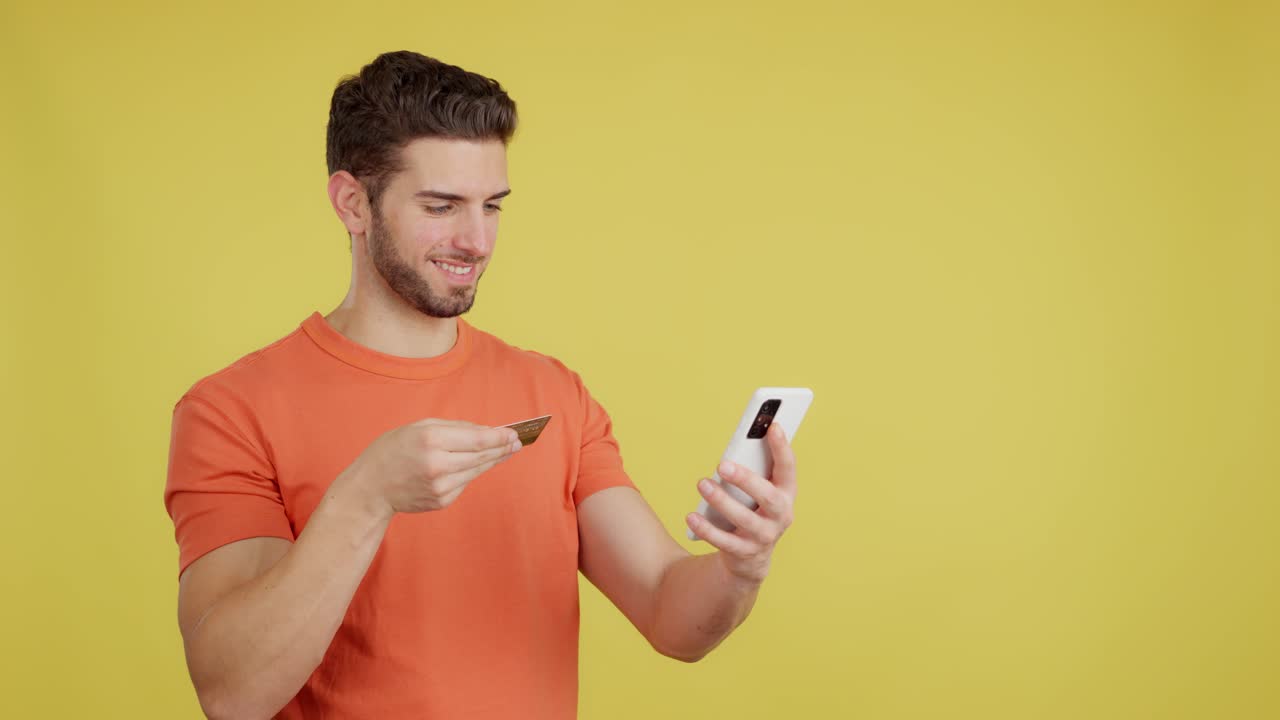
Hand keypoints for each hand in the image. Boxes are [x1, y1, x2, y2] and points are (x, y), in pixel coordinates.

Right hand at [341, 419, 522, 519]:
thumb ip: (454, 427)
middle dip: (503, 448)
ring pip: (477, 470)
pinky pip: (465, 482)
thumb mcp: (419, 427)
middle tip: (518, 442)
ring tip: (508, 451)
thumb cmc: (393, 450)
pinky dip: (472, 472)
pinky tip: (477, 464)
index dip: (500, 437)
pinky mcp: (442, 501)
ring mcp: (441, 486)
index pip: (478, 440)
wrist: (371, 488)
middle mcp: (438, 465)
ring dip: (494, 460)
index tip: (514, 433)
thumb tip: (487, 431)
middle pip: (482, 456)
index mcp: (431, 440)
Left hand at [685, 421, 797, 585]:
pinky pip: (724, 541)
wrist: (751, 558)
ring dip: (721, 501)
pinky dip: (706, 529)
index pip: (788, 468)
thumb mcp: (758, 491)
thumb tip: (739, 443)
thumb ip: (754, 469)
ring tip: (702, 484)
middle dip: (745, 479)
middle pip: (767, 496)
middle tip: (722, 464)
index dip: (782, 448)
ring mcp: (764, 536)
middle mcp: (781, 516)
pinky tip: (691, 516)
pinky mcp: (745, 552)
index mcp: (786, 493)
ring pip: (744, 519)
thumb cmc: (753, 510)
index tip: (773, 426)